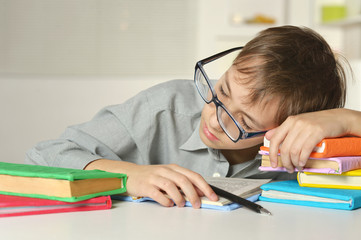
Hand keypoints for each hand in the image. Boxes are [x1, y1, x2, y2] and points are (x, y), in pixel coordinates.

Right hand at [85, 159, 217, 207]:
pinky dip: (166, 201)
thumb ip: (182, 183)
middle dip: (194, 194)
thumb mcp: (168, 176)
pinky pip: (158, 194)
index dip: (205, 187)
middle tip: (198, 205)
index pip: (194, 176)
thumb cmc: (151, 177)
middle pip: (184, 181)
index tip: (213, 196)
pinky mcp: (146, 186)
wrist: (130, 174)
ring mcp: (155, 177)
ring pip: (172, 186)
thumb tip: (200, 193)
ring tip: (182, 205)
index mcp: (174, 168)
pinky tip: (168, 205)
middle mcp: (166, 171)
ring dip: (180, 198)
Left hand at [266, 108, 355, 172]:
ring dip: (294, 163)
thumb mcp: (298, 123)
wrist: (338, 118)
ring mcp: (307, 127)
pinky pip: (305, 150)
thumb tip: (267, 136)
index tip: (274, 163)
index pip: (274, 139)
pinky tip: (302, 163)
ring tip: (297, 167)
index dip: (272, 154)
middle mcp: (296, 123)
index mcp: (289, 121)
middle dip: (285, 162)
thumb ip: (283, 130)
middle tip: (288, 168)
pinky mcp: (318, 132)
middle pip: (284, 148)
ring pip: (294, 151)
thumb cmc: (318, 123)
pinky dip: (302, 159)